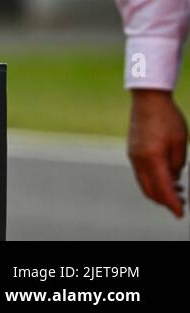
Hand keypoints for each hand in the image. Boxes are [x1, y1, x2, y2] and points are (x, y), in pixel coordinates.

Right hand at [127, 89, 187, 217]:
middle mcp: (139, 160)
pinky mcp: (132, 151)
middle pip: (150, 190)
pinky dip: (152, 181)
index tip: (180, 214)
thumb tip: (173, 179)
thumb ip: (177, 165)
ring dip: (158, 191)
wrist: (148, 99)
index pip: (163, 189)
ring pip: (144, 183)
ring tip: (176, 191)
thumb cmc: (168, 118)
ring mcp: (133, 155)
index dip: (173, 204)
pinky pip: (140, 173)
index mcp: (152, 158)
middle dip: (165, 201)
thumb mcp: (180, 143)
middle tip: (181, 205)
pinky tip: (165, 177)